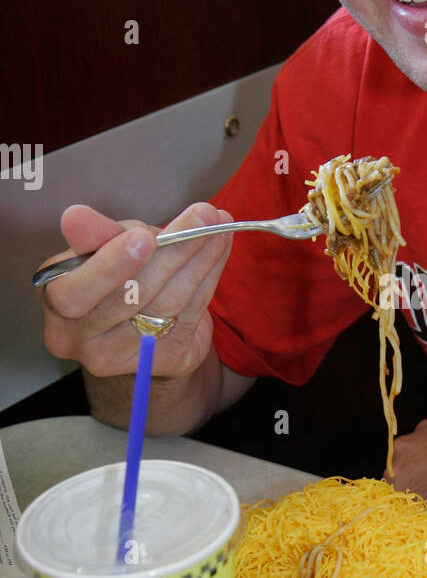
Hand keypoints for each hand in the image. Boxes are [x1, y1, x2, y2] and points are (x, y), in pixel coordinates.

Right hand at [40, 202, 233, 380]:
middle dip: (173, 250)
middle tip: (203, 216)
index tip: (144, 237)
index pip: (76, 292)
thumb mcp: (101, 247)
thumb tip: (76, 217)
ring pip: (166, 304)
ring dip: (199, 259)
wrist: (134, 323)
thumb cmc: (114, 275)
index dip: (111, 265)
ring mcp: (119, 356)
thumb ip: (95, 235)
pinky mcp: (158, 361)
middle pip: (131, 296)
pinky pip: (189, 314)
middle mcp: (79, 338)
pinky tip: (219, 248)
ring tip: (218, 225)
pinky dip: (208, 276)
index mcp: (55, 302)